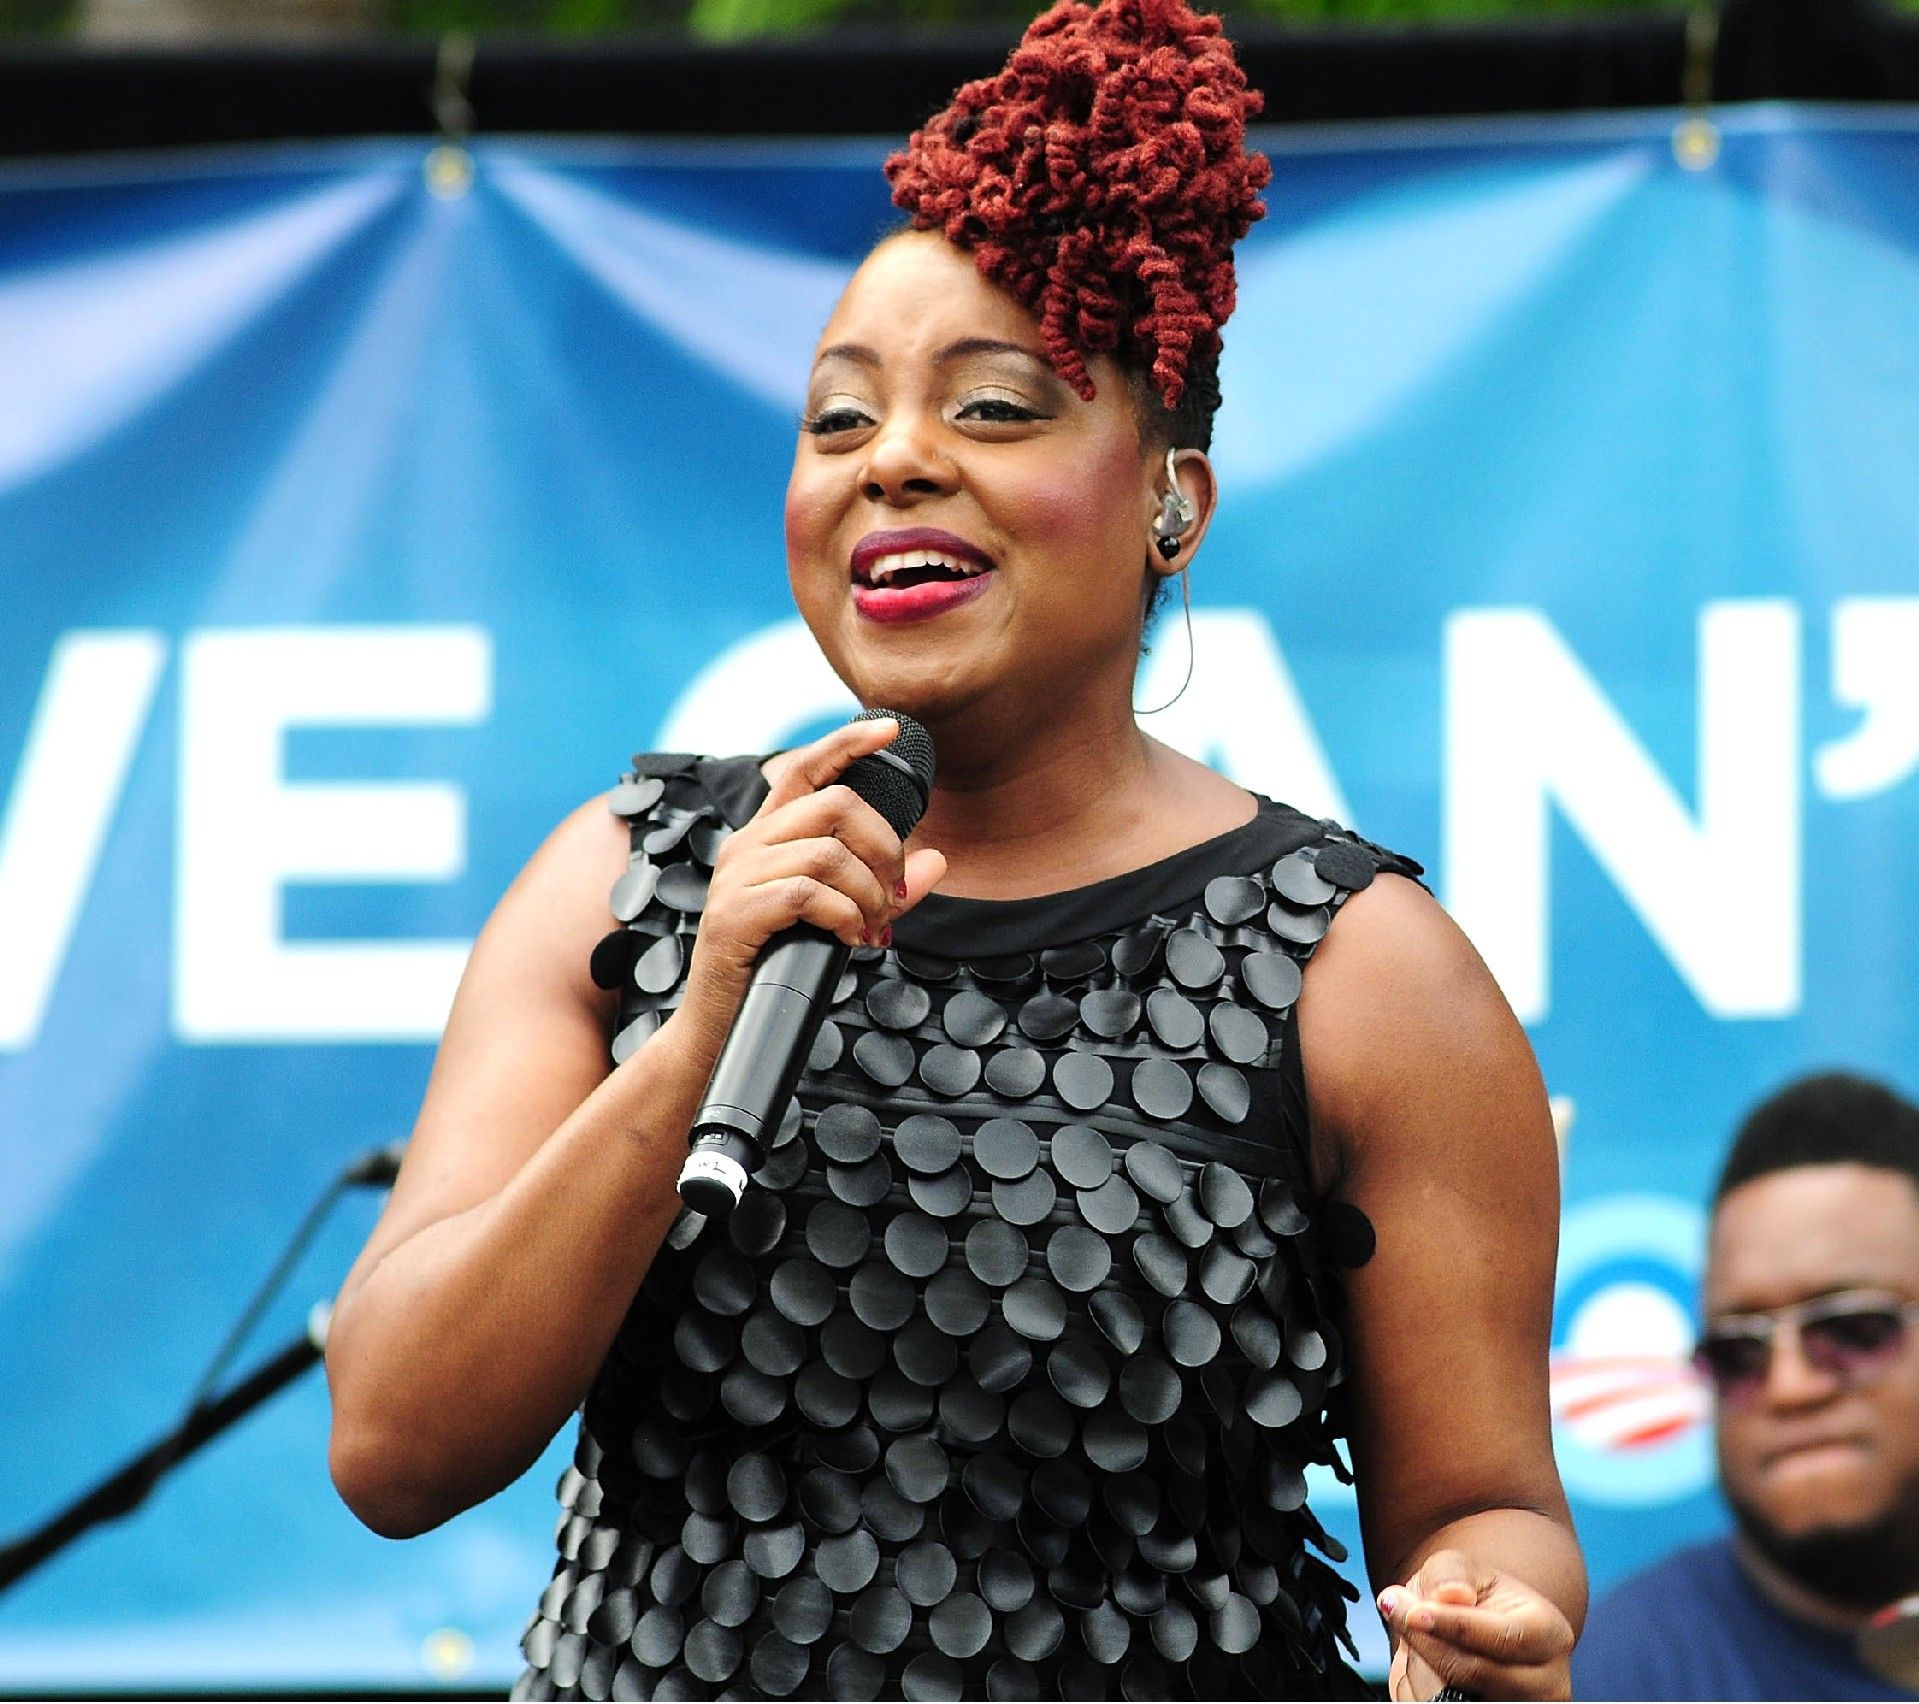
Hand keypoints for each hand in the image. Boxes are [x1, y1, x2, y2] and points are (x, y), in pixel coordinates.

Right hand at [675, 717, 946, 1049]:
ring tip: (873, 927)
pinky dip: (844, 916)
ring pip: (827, 853)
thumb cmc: (779, 969)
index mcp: (766, 837)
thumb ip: (886, 890)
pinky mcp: (734, 916)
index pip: (803, 767)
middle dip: (884, 846)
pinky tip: (850, 939)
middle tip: (894, 894)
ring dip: (868, 894)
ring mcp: (735, 879)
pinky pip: (807, 895)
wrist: (722, 1029)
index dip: (847, 742)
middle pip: (834, 804)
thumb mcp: (839, 920)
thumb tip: (938, 861)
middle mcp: (745, 846)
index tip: (890, 728)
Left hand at [1378, 1550, 1573, 1700]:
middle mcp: (1547, 1682)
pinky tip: (1423, 1666)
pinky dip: (1418, 1689)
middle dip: (1428, 1645)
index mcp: (1549, 1633)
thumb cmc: (1472, 1595)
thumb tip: (1448, 1594)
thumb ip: (1450, 1574)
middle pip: (1474, 1674)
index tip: (1415, 1614)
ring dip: (1420, 1668)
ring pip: (1452, 1698)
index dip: (1455, 1626)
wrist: (1470, 1630)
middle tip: (1403, 1616)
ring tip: (1419, 1641)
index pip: (1504, 1637)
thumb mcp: (1462, 1568)